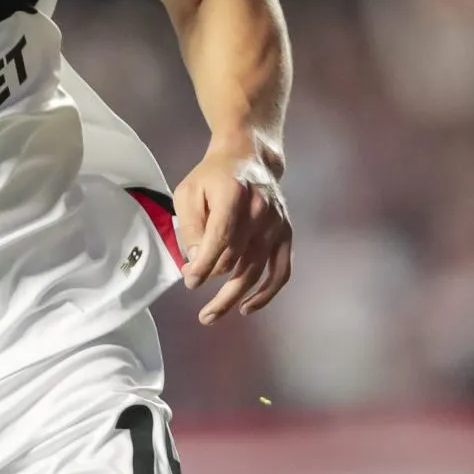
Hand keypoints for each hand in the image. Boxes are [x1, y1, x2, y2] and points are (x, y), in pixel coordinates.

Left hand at [172, 144, 290, 324]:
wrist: (249, 158)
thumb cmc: (213, 177)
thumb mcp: (189, 192)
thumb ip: (191, 227)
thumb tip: (197, 262)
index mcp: (234, 195)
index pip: (220, 239)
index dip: (204, 265)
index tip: (190, 281)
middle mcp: (261, 211)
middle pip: (236, 258)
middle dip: (212, 279)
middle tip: (194, 301)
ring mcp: (276, 224)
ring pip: (255, 270)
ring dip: (233, 297)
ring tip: (210, 316)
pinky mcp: (285, 234)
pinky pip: (281, 270)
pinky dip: (267, 292)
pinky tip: (248, 307)